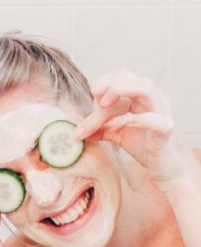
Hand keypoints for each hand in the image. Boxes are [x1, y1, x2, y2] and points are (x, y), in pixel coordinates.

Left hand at [75, 70, 186, 189]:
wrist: (167, 169)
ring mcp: (161, 112)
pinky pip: (157, 120)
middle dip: (106, 86)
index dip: (100, 87)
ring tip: (103, 106)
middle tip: (95, 105)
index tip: (90, 107)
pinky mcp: (166, 131)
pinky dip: (142, 119)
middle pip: (127, 78)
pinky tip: (128, 123)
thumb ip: (102, 129)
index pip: (117, 79)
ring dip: (120, 91)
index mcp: (139, 97)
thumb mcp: (120, 135)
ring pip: (145, 88)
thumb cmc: (147, 148)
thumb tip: (78, 133)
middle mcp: (151, 99)